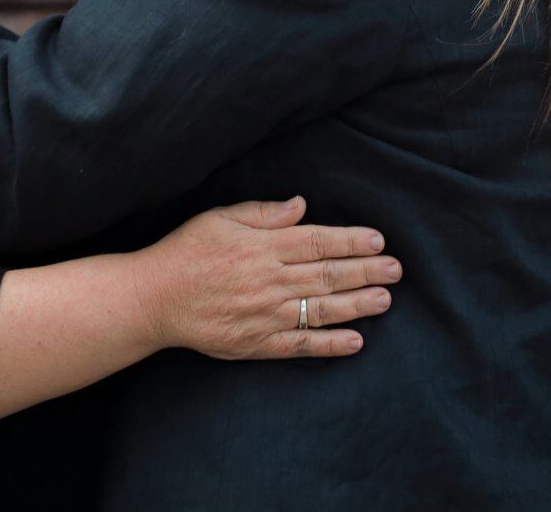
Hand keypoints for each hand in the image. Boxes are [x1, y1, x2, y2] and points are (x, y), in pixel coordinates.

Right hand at [128, 197, 398, 360]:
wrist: (155, 298)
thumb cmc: (186, 252)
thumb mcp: (219, 218)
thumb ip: (262, 213)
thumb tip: (301, 206)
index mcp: (262, 246)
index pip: (317, 241)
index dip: (350, 240)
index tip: (378, 241)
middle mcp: (270, 280)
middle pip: (328, 275)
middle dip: (366, 271)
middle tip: (395, 270)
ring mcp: (267, 314)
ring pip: (322, 309)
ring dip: (358, 305)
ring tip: (385, 300)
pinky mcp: (259, 342)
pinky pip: (302, 344)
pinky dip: (330, 344)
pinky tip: (355, 341)